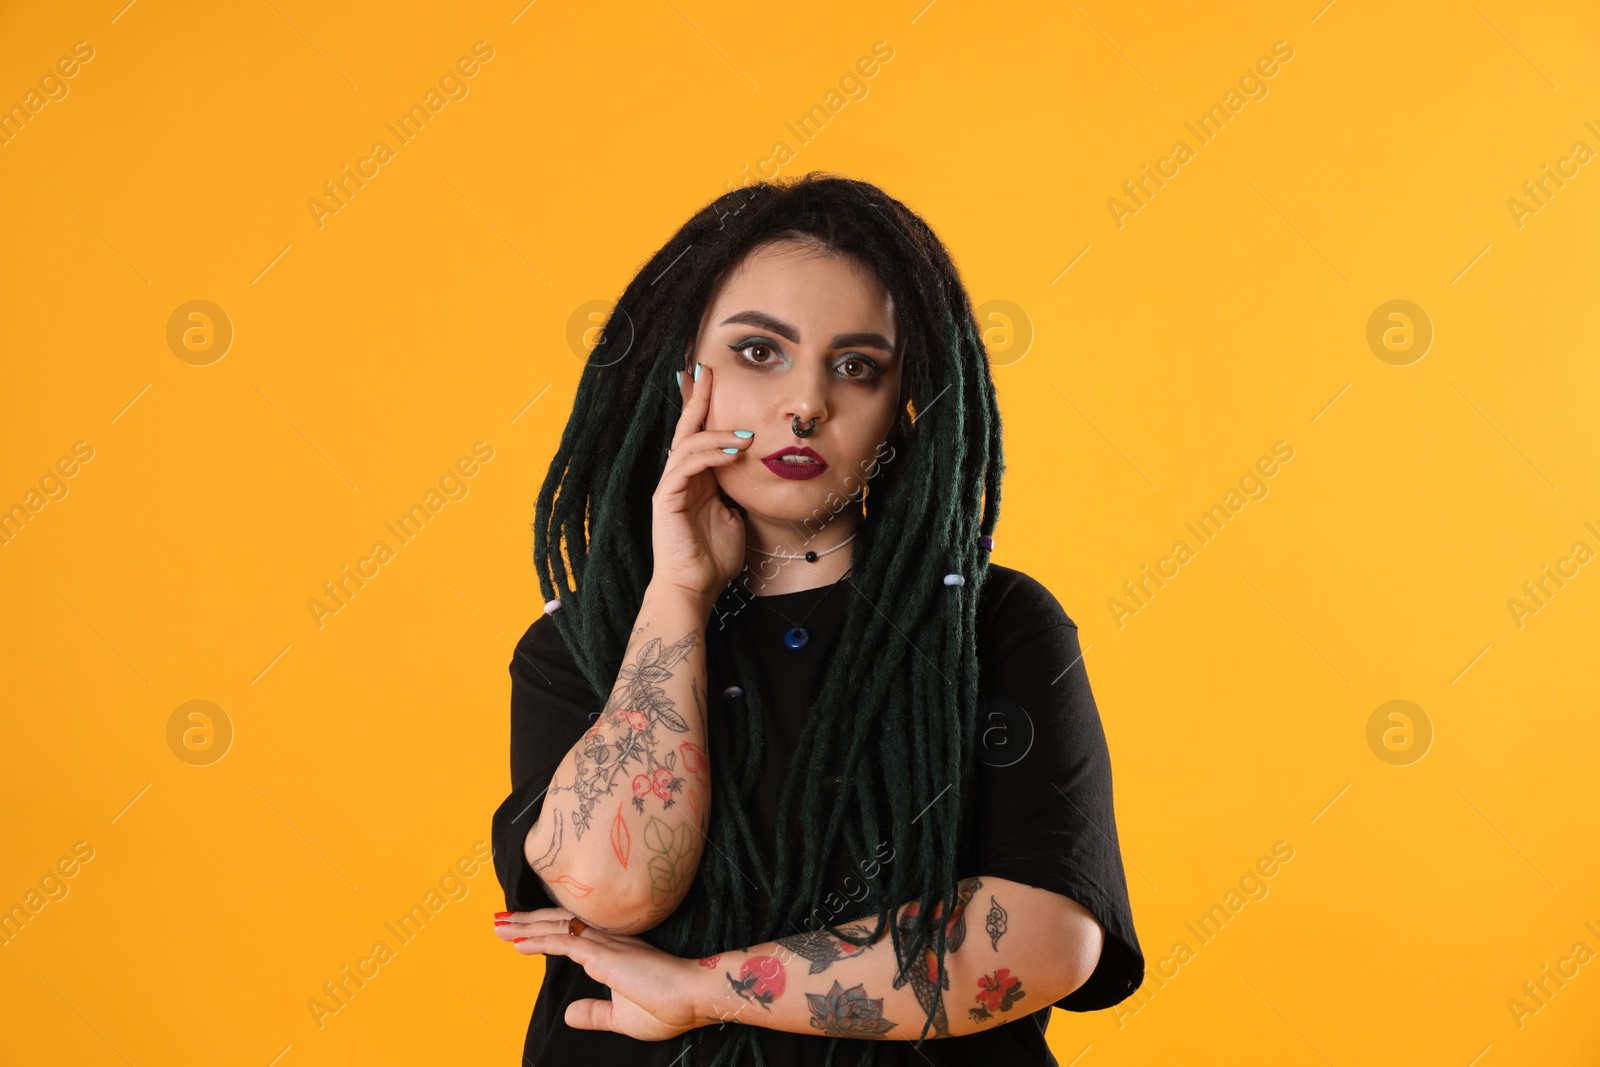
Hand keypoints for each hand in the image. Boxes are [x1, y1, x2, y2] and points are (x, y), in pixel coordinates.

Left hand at [495, 907, 707, 1041]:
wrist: (694, 998)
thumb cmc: (667, 1008)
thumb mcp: (621, 1018)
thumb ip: (595, 1013)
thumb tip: (569, 1014)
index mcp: (613, 951)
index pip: (571, 933)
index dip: (543, 930)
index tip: (517, 933)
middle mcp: (607, 941)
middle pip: (559, 923)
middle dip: (526, 921)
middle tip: (499, 920)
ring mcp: (605, 945)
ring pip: (557, 927)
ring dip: (525, 926)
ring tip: (499, 925)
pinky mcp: (604, 955)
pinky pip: (565, 942)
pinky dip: (539, 940)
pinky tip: (518, 943)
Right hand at [653, 361, 750, 607]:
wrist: (696, 588)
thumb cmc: (714, 557)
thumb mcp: (736, 514)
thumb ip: (739, 490)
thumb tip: (756, 468)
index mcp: (696, 478)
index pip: (700, 434)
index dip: (706, 406)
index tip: (715, 378)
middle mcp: (680, 477)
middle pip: (687, 427)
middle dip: (698, 397)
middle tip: (709, 369)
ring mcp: (671, 486)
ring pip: (689, 444)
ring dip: (718, 434)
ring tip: (746, 436)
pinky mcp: (666, 499)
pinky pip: (687, 466)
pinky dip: (710, 455)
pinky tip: (734, 453)